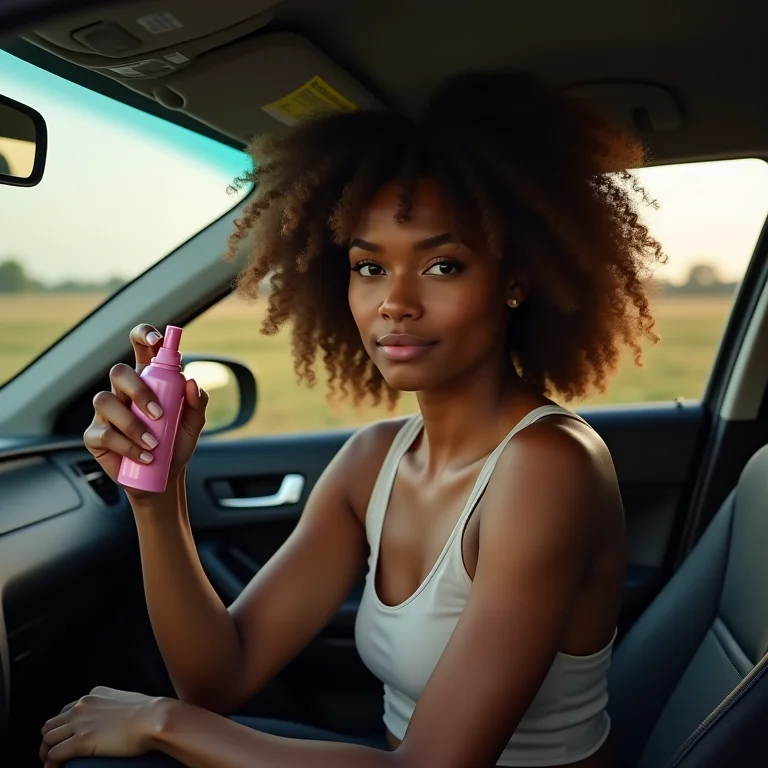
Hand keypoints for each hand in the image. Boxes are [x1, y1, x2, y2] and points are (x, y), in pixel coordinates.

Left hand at [39, 686, 163, 766]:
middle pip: (51, 725)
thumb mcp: (126, 700)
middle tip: (55, 753)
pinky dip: (52, 764)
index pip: (66, 710)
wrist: (154, 719)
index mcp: (94, 695)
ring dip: (47, 753)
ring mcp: (80, 723)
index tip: (66, 737)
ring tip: (53, 763)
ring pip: (48, 739)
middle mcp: (83, 705)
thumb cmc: (149, 713)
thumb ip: (113, 705)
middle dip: (50, 741)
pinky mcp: (81, 741)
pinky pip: (54, 755)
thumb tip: (114, 718)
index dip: (62, 727)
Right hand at [84, 324, 208, 498]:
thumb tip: (192, 382)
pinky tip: (145, 456)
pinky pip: (104, 433)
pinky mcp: (95, 436)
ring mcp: (106, 413)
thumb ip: (198, 402)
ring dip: (132, 424)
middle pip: (118, 372)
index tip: (156, 338)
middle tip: (159, 414)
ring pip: (105, 401)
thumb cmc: (176, 444)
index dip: (143, 335)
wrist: (163, 478)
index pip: (140, 348)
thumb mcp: (194, 424)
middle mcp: (123, 392)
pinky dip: (127, 446)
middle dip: (138, 390)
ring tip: (153, 444)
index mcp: (148, 380)